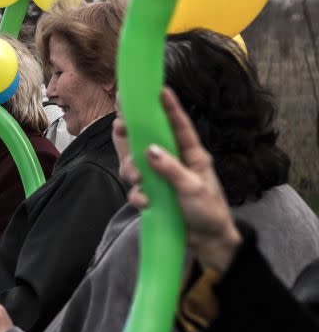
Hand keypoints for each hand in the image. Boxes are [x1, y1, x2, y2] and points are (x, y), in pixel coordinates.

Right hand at [113, 88, 240, 272]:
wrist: (207, 242)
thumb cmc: (208, 211)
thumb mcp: (192, 189)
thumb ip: (171, 169)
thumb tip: (150, 150)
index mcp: (191, 155)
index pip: (180, 126)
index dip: (170, 107)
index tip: (160, 89)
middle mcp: (174, 162)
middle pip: (148, 140)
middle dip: (133, 135)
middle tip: (122, 127)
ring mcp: (162, 178)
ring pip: (136, 164)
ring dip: (132, 170)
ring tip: (137, 180)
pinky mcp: (154, 194)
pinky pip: (137, 188)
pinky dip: (137, 195)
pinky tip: (144, 203)